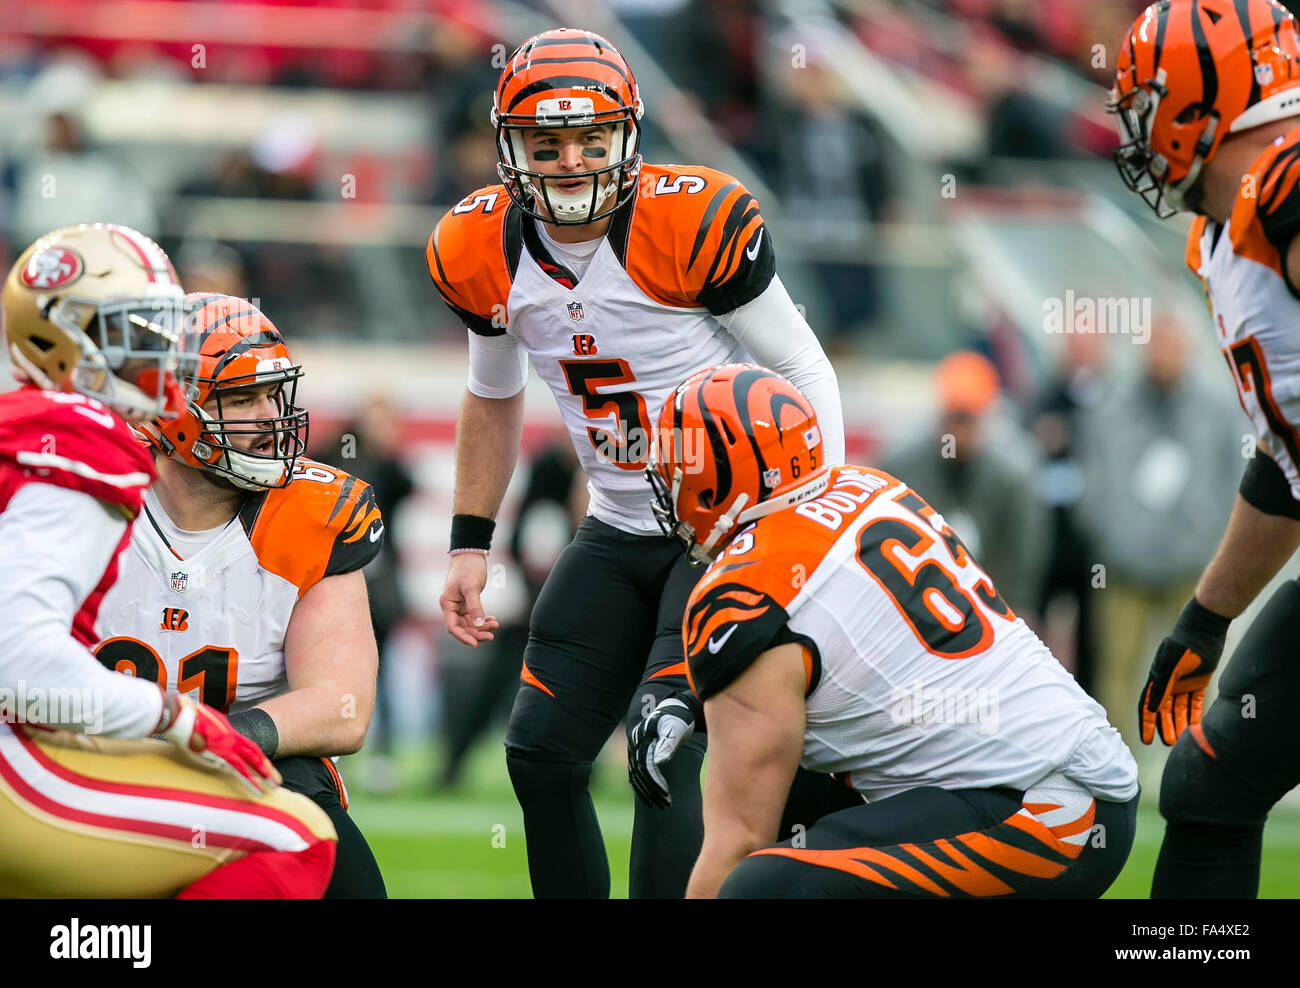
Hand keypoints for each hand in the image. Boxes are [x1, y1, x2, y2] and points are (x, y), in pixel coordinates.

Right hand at [157, 693, 279, 795]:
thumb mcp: (199, 724)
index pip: (247, 745)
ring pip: (251, 762)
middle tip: (277, 780)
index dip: (257, 757)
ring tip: (274, 786)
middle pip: (254, 753)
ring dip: (263, 775)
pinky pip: (239, 770)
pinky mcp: (220, 753)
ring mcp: (227, 745)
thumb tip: (202, 739)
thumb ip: (205, 732)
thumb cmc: (182, 718)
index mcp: (227, 730)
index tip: (265, 767)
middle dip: (266, 767)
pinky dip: (250, 781)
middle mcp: (230, 737)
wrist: (176, 715)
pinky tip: (258, 790)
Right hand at [440, 552, 499, 646]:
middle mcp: (451, 607)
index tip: (475, 644)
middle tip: (491, 635)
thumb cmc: (468, 568)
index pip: (452, 627)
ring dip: (481, 627)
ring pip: (469, 623)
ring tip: (495, 625)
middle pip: (462, 627)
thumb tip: (478, 625)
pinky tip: (492, 620)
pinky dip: (482, 620)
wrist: (470, 554)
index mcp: (447, 604)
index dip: (463, 637)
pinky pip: (473, 617)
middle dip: (476, 633)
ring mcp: (459, 605)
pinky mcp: (467, 603)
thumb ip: (475, 607)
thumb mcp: (472, 588)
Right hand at [628, 696, 697, 808]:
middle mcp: (636, 744)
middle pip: (640, 773)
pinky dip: (641, 787)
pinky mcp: (638, 754)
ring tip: (660, 805)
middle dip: (651, 791)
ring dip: (646, 792)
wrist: (677, 709)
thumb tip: (658, 762)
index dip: (655, 781)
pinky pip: (635, 774)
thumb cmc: (679, 719)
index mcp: (642, 738)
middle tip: (666, 805)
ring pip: (636, 776)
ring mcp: (635, 749)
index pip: (646, 766)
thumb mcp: (676, 729)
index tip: (667, 794)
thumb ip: (667, 744)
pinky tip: (650, 798)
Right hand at [1140, 598, 1230, 745]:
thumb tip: (1152, 710)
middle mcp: (1168, 683)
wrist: (1204, 629)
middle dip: (1165, 727)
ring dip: (1180, 723)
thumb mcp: (1172, 666)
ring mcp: (1183, 683)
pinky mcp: (1198, 682)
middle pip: (1164, 710)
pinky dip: (1194, 714)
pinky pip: (1194, 703)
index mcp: (1157, 679)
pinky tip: (1195, 727)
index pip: (1148, 706)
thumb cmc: (1184, 645)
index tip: (1146, 740)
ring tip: (1182, 740)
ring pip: (1179, 709)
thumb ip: (1163, 687)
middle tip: (1168, 743)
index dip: (1147, 723)